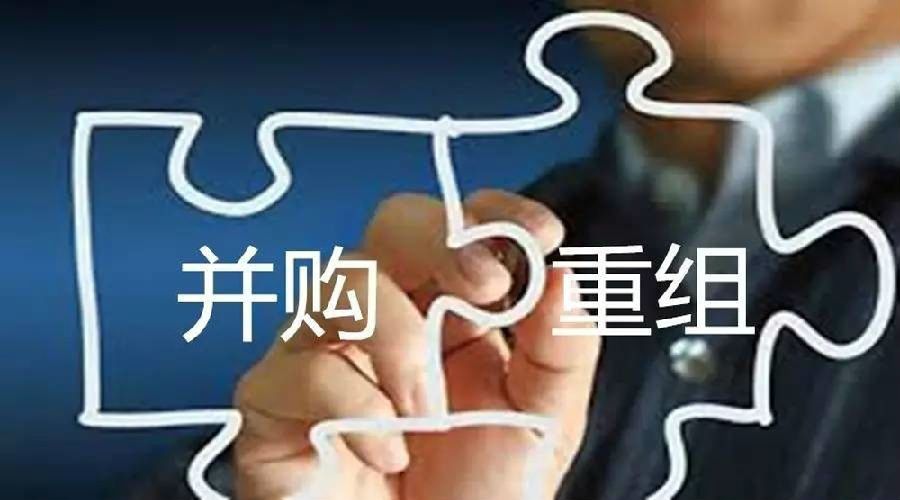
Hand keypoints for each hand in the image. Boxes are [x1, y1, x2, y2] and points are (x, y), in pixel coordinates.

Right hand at [233, 189, 600, 499]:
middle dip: (439, 239)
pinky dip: (353, 407)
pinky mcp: (273, 403)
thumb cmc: (477, 497)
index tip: (541, 233)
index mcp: (449, 311)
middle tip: (487, 288)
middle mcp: (383, 317)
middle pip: (390, 226)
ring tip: (428, 413)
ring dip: (399, 339)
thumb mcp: (541, 425)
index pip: (460, 227)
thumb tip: (561, 277)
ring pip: (339, 284)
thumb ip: (559, 353)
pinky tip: (389, 451)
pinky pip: (296, 371)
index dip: (495, 213)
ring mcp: (323, 353)